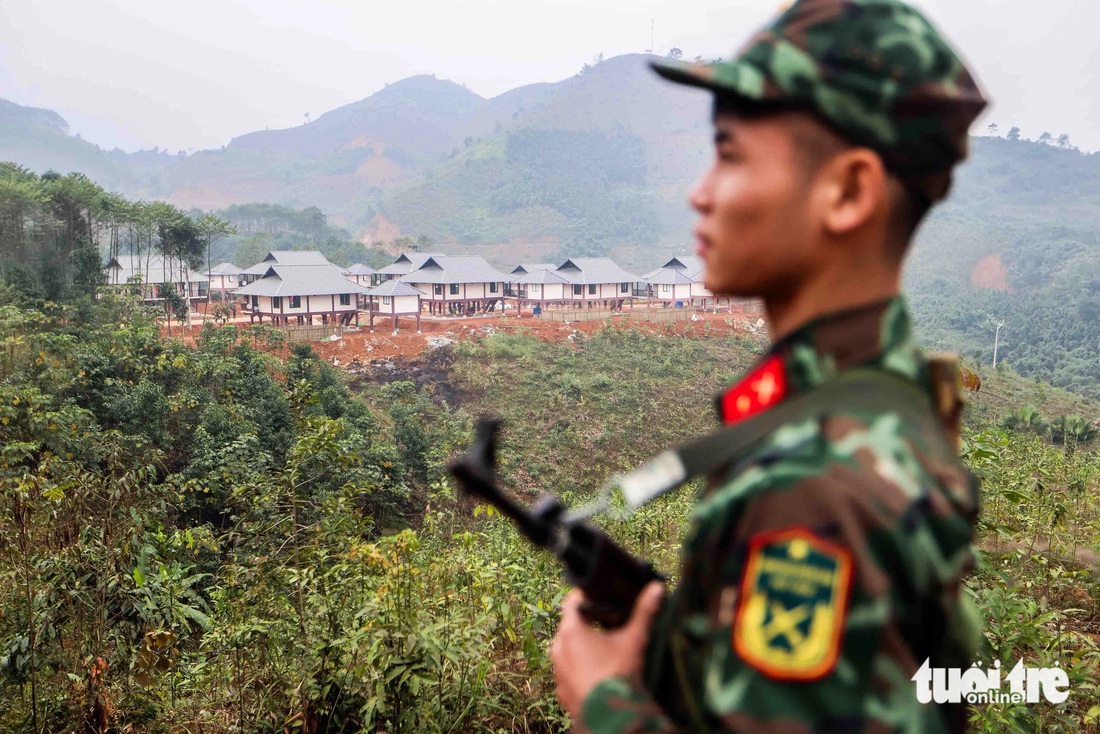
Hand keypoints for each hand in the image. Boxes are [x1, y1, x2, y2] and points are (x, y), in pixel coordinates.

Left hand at [550, 581, 664, 719]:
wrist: (610, 716)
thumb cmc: (619, 673)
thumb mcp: (634, 639)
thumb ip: (644, 611)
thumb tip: (657, 588)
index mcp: (571, 630)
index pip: (572, 601)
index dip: (586, 596)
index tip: (599, 597)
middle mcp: (557, 647)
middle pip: (570, 626)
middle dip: (586, 624)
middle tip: (606, 626)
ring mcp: (557, 671)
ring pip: (566, 650)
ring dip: (580, 648)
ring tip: (602, 652)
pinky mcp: (560, 690)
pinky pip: (567, 672)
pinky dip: (578, 670)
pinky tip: (596, 674)